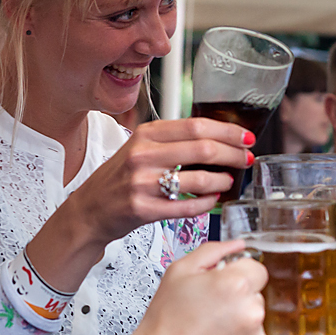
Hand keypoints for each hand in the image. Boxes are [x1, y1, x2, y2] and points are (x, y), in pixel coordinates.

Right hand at [66, 117, 253, 244]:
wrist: (90, 209)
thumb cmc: (118, 178)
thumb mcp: (139, 148)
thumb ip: (171, 140)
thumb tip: (215, 137)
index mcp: (146, 134)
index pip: (196, 125)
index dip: (227, 131)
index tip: (245, 137)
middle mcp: (143, 155)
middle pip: (202, 148)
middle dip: (232, 154)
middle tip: (246, 159)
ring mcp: (142, 182)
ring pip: (198, 179)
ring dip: (221, 180)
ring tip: (228, 181)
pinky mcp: (143, 209)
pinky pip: (186, 206)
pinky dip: (206, 203)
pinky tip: (213, 200)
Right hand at [128, 239, 267, 334]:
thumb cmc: (165, 321)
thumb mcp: (180, 271)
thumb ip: (213, 251)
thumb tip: (237, 245)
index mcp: (236, 284)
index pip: (257, 269)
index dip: (237, 276)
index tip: (222, 287)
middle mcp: (252, 312)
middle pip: (256, 296)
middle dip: (237, 301)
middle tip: (209, 312)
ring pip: (255, 323)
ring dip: (239, 325)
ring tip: (210, 333)